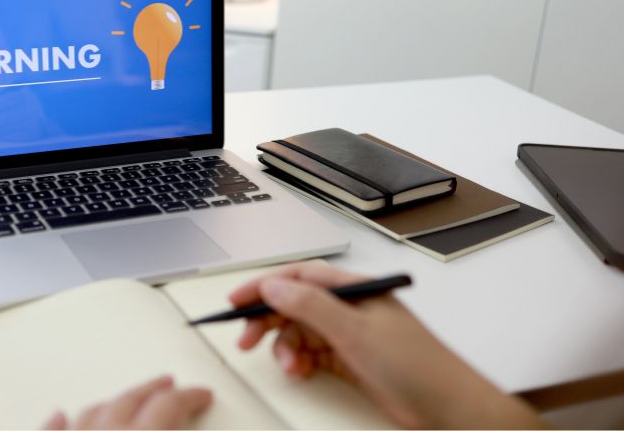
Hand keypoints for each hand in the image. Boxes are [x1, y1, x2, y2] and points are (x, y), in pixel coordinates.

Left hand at [42, 375, 211, 429]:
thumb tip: (189, 427)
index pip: (170, 406)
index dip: (190, 396)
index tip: (202, 394)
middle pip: (132, 399)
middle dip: (154, 389)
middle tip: (170, 385)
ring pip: (94, 411)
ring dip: (115, 401)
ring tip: (126, 398)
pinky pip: (53, 430)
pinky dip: (60, 421)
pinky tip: (60, 414)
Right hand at [229, 261, 546, 428]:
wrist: (447, 407)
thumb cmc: (417, 364)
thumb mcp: (356, 331)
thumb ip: (311, 306)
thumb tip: (274, 287)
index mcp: (352, 289)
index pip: (298, 277)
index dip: (264, 286)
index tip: (237, 302)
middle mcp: (348, 307)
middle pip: (294, 304)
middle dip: (268, 320)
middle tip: (247, 339)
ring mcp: (348, 333)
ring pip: (300, 332)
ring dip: (286, 348)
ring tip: (289, 367)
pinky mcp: (349, 358)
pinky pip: (311, 354)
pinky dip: (300, 362)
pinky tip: (300, 372)